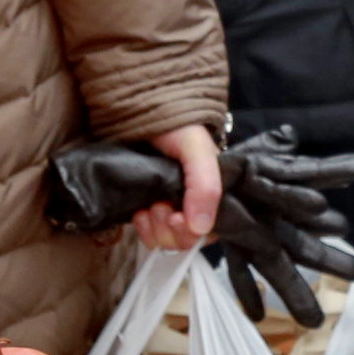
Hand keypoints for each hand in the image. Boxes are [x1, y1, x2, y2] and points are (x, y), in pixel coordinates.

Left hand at [129, 126, 221, 250]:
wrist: (140, 113)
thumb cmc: (176, 128)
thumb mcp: (197, 152)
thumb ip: (205, 187)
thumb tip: (200, 229)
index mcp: (214, 193)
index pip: (211, 231)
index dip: (192, 232)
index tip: (176, 217)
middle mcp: (194, 204)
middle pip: (187, 240)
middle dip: (171, 229)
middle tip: (160, 207)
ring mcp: (171, 207)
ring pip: (168, 241)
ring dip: (156, 229)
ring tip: (148, 207)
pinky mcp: (149, 208)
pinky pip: (150, 236)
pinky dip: (143, 229)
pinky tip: (139, 212)